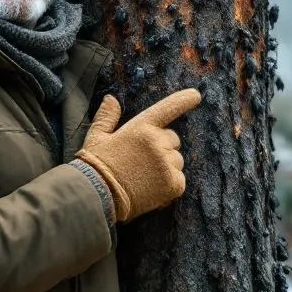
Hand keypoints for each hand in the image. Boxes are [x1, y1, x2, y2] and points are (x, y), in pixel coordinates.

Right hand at [75, 88, 201, 222]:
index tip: (196, 95)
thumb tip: (111, 98)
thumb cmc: (96, 166)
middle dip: (163, 148)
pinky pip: (180, 180)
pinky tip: (152, 190)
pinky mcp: (172, 183)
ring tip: (144, 178)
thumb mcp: (96, 137)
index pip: (167, 109)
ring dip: (166, 167)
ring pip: (177, 161)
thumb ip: (107, 117)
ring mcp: (166, 163)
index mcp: (141, 127)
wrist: (97, 196)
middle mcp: (157, 142)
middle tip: (143, 162)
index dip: (183, 100)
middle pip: (173, 140)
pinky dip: (170, 185)